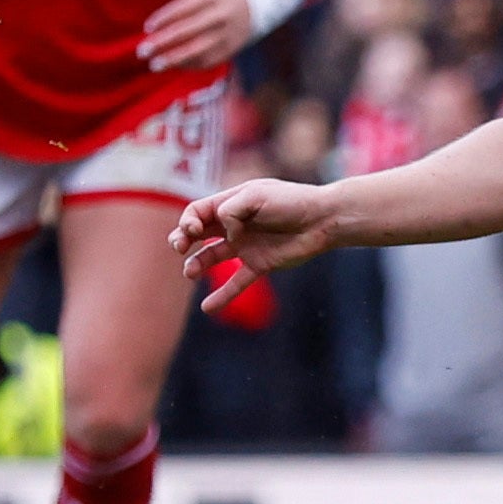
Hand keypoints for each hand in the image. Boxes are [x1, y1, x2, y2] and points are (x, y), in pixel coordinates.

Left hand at [138, 0, 258, 76]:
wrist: (257, 7)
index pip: (185, 8)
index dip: (165, 18)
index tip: (147, 27)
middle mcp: (220, 16)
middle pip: (188, 31)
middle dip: (163, 42)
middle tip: (142, 51)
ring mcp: (227, 34)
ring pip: (197, 49)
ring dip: (174, 59)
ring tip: (154, 65)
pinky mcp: (230, 49)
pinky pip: (208, 60)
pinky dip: (189, 65)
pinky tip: (173, 66)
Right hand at [175, 174, 348, 279]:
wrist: (323, 219)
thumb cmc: (291, 201)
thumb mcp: (257, 195)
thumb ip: (232, 210)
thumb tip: (222, 232)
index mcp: (231, 203)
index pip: (197, 212)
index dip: (188, 221)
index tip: (193, 230)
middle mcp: (234, 225)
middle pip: (197, 233)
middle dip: (181, 239)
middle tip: (179, 247)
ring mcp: (246, 246)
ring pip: (211, 258)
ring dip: (195, 265)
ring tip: (190, 272)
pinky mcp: (259, 264)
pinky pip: (236, 282)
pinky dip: (222, 296)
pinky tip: (208, 308)